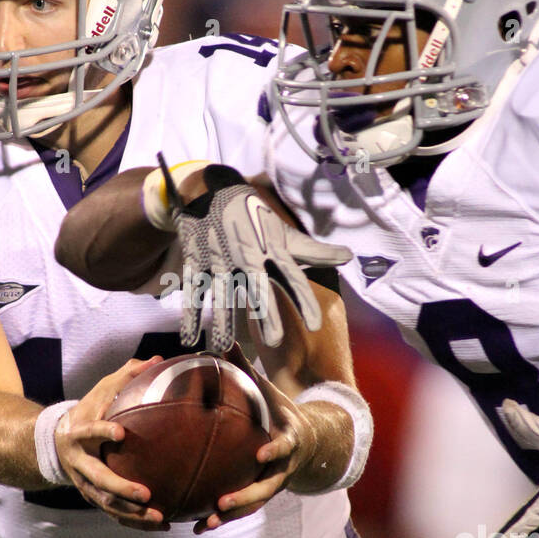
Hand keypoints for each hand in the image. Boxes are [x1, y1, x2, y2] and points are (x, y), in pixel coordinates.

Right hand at [54, 356, 169, 529]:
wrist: (56, 442)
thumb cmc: (88, 410)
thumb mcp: (100, 390)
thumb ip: (126, 375)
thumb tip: (156, 360)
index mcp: (79, 433)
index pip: (88, 431)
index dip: (101, 431)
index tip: (120, 431)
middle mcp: (79, 462)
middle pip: (97, 479)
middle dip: (121, 487)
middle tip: (146, 493)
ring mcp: (84, 483)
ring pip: (106, 503)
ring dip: (132, 513)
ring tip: (160, 517)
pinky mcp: (93, 496)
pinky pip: (114, 513)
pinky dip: (136, 522)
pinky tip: (163, 524)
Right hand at [158, 156, 352, 351]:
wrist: (212, 192)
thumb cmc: (255, 219)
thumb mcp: (284, 234)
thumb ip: (314, 251)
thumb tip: (349, 257)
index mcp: (272, 250)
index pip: (293, 278)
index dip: (304, 301)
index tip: (314, 326)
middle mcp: (248, 256)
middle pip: (259, 289)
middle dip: (266, 314)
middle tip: (274, 341)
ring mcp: (220, 260)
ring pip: (221, 294)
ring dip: (221, 321)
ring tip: (222, 345)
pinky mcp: (197, 263)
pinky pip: (193, 293)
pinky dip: (190, 316)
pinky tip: (189, 340)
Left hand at [193, 346, 316, 533]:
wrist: (308, 441)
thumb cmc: (279, 410)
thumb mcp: (267, 390)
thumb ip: (245, 369)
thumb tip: (221, 341)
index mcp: (289, 440)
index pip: (285, 446)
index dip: (275, 450)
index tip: (261, 453)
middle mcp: (283, 467)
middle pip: (268, 487)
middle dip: (247, 496)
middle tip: (223, 501)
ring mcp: (274, 484)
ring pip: (254, 505)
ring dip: (231, 515)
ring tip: (206, 522)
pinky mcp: (262, 494)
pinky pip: (242, 510)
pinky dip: (222, 518)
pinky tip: (196, 525)